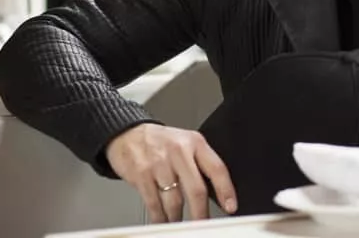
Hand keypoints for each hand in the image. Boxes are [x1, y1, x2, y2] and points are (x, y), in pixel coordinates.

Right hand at [106, 123, 237, 222]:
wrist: (127, 134)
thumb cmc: (161, 142)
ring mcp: (159, 164)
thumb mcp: (186, 142)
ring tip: (180, 224)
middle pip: (196, 189)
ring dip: (179, 218)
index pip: (216, 168)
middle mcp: (179, 152)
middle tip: (203, 225)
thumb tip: (216, 193)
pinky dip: (160, 217)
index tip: (231, 207)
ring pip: (175, 201)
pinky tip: (163, 220)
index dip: (226, 190)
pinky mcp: (141, 175)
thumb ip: (200, 163)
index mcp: (195, 143)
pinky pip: (154, 204)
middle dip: (201, 213)